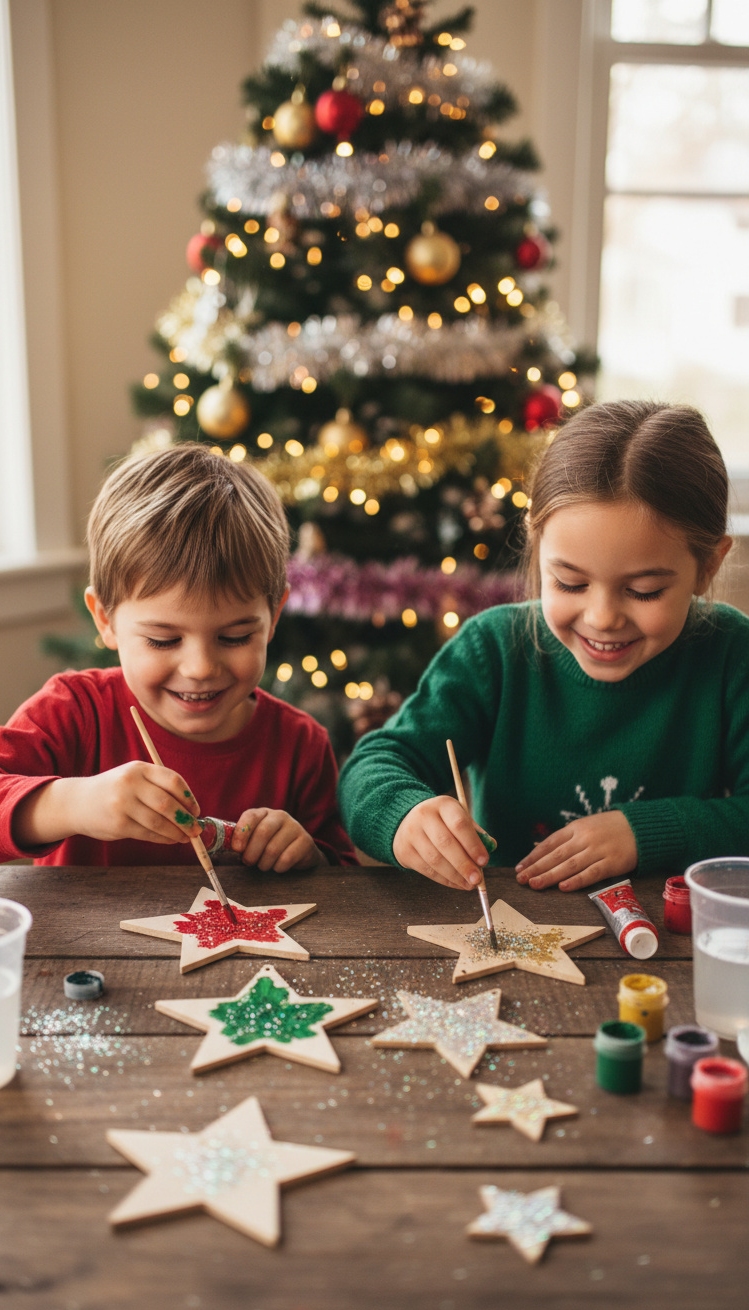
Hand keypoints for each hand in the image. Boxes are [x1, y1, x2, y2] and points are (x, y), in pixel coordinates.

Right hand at [13, 762, 200, 847]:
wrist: (78, 802)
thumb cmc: (114, 791)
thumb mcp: (133, 778)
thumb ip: (158, 787)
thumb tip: (190, 810)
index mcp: (138, 768)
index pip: (173, 780)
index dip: (189, 797)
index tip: (196, 810)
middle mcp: (130, 784)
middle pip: (168, 804)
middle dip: (187, 819)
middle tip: (197, 829)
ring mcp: (123, 804)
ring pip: (159, 822)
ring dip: (177, 832)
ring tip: (186, 837)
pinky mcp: (118, 824)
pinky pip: (148, 833)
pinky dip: (163, 839)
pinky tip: (170, 840)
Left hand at [230, 808, 325, 871]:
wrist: (300, 851)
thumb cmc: (270, 845)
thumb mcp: (255, 839)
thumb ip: (240, 841)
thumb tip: (221, 852)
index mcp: (263, 813)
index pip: (250, 816)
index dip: (241, 833)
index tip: (237, 849)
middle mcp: (280, 816)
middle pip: (262, 833)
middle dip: (252, 853)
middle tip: (249, 863)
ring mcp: (295, 827)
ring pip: (273, 849)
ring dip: (264, 863)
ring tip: (264, 865)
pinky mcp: (306, 841)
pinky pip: (287, 858)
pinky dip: (278, 867)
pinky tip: (278, 866)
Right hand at [393, 796, 488, 891]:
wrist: (407, 822)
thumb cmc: (441, 822)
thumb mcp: (458, 817)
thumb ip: (475, 832)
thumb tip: (491, 846)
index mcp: (443, 805)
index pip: (459, 823)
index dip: (473, 844)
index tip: (484, 861)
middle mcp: (424, 816)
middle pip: (445, 843)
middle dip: (464, 864)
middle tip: (477, 879)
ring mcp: (412, 833)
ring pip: (435, 859)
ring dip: (455, 875)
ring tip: (469, 884)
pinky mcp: (405, 851)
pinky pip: (427, 870)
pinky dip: (444, 880)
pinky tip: (456, 883)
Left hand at [515, 810, 636, 890]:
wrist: (640, 827)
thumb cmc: (610, 828)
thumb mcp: (586, 826)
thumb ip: (566, 838)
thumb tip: (541, 849)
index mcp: (576, 828)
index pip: (550, 843)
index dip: (533, 856)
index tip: (520, 867)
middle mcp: (584, 838)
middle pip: (556, 855)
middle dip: (536, 868)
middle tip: (521, 879)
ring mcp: (598, 850)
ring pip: (569, 865)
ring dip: (550, 876)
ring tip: (535, 884)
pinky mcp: (612, 862)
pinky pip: (591, 873)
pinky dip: (576, 881)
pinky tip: (562, 887)